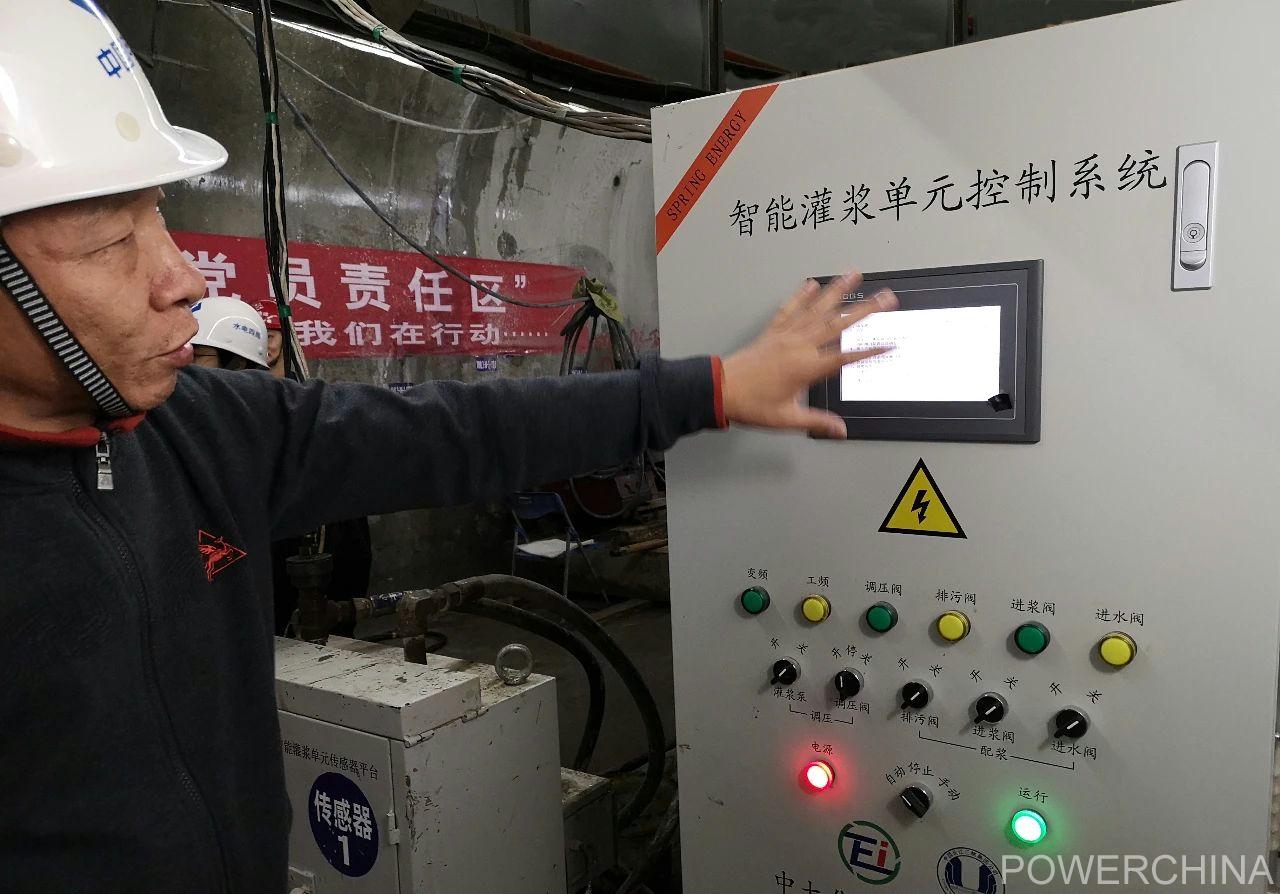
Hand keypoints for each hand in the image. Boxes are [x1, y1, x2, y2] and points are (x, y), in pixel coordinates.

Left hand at [720, 270, 896, 438]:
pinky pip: (789, 309)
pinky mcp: (772, 332)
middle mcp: (798, 346)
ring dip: (837, 290)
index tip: (889, 345)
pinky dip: (801, 296)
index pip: (846, 357)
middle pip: (838, 324)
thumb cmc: (750, 404)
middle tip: (885, 297)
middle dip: (865, 310)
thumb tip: (839, 429)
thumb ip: (816, 421)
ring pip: (816, 308)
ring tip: (852, 274)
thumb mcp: (787, 419)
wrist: (720, 389)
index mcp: (806, 368)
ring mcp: (785, 336)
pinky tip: (811, 284)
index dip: (870, 352)